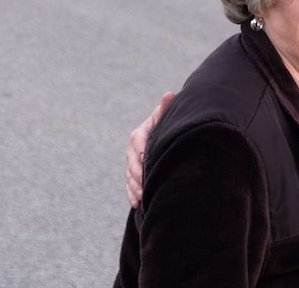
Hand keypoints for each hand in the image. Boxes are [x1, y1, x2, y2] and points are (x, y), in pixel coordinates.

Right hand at [125, 91, 174, 207]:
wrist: (162, 134)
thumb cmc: (165, 125)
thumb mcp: (164, 117)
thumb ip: (165, 108)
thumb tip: (169, 94)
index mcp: (140, 133)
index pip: (138, 141)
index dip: (141, 151)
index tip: (146, 159)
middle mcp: (133, 149)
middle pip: (131, 162)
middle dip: (137, 174)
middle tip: (145, 186)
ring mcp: (132, 162)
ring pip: (129, 175)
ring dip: (134, 187)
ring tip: (142, 197)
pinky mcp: (133, 173)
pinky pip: (129, 184)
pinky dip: (132, 194)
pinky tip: (137, 203)